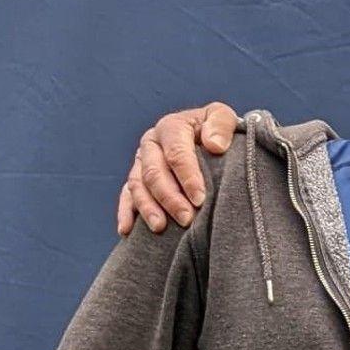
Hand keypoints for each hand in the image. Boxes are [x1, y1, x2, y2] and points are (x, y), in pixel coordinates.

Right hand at [116, 102, 240, 234]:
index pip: (176, 153)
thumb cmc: (218, 132)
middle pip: (154, 172)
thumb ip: (221, 125)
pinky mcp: (136, 180)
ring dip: (148, 208)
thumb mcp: (224, 118)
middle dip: (169, 198)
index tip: (200, 199)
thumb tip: (215, 145)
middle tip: (186, 219)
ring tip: (160, 228)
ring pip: (137, 186)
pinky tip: (127, 230)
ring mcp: (140, 162)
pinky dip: (125, 213)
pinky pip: (126, 196)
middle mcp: (151, 143)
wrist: (209, 141)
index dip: (187, 177)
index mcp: (171, 127)